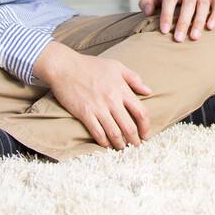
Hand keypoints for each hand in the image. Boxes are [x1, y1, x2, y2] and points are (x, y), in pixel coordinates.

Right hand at [32, 41, 151, 149]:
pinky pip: (97, 133)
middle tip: (136, 147)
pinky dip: (104, 142)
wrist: (65, 67)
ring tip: (123, 149)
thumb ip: (134, 78)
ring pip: (114, 133)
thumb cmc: (91, 65)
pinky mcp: (85, 114)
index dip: (146, 126)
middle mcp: (112, 100)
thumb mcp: (117, 66)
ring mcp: (98, 108)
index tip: (146, 134)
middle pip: (129, 127)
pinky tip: (107, 145)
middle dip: (135, 140)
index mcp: (122, 89)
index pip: (141, 112)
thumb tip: (148, 91)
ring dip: (120, 144)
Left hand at [137, 0, 214, 41]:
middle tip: (178, 39)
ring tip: (194, 37)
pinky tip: (210, 28)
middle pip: (188, 4)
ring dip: (199, 21)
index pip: (169, 0)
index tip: (164, 31)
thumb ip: (148, 2)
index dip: (166, 15)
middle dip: (183, 22)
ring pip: (203, 5)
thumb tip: (147, 12)